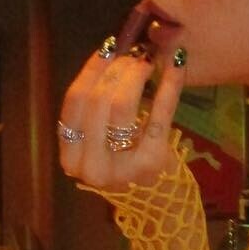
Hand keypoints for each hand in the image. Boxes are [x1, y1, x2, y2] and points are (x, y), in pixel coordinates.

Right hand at [55, 42, 185, 192]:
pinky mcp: (151, 162)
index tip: (108, 48)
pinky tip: (176, 65)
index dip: (91, 70)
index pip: (74, 102)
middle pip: (96, 100)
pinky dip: (169, 84)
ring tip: (147, 61)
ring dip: (135, 74)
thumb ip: (97, 106)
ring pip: (120, 105)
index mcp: (71, 157)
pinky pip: (158, 114)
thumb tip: (110, 52)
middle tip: (134, 54)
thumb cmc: (126, 163)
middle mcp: (90, 165)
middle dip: (117, 69)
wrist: (158, 201)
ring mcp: (120, 167)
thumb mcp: (100, 141)